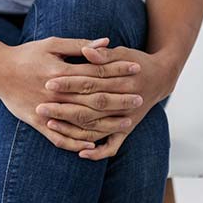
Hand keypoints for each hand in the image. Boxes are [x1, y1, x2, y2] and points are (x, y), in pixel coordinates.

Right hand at [0, 37, 143, 151]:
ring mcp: (47, 110)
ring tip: (127, 122)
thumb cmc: (27, 53)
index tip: (137, 68)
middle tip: (140, 99)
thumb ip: (79, 45)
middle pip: (94, 98)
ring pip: (82, 120)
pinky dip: (76, 142)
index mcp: (62, 72)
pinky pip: (59, 138)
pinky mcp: (37, 122)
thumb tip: (106, 42)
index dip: (118, 70)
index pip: (97, 72)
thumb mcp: (53, 43)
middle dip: (119, 99)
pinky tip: (93, 145)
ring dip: (105, 123)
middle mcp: (57, 93)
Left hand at [40, 46, 176, 159]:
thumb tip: (86, 50)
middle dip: (64, 107)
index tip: (49, 82)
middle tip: (41, 105)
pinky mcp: (128, 129)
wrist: (162, 76)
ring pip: (97, 127)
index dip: (70, 82)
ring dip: (73, 128)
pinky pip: (113, 146)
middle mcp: (126, 101)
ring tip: (49, 123)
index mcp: (123, 79)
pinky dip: (98, 151)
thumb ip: (104, 54)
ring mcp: (127, 118)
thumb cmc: (137, 60)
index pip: (91, 82)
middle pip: (90, 106)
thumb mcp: (123, 52)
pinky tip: (81, 152)